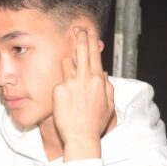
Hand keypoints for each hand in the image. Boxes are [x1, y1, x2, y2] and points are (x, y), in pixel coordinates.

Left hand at [52, 28, 114, 159]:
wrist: (80, 136)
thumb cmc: (95, 123)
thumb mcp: (108, 105)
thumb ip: (107, 87)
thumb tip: (104, 73)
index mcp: (99, 81)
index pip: (95, 55)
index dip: (92, 42)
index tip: (90, 32)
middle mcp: (85, 79)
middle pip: (81, 51)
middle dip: (80, 37)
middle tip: (77, 28)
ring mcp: (70, 83)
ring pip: (67, 62)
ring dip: (69, 64)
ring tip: (70, 73)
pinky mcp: (58, 90)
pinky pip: (59, 80)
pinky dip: (61, 84)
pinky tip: (64, 98)